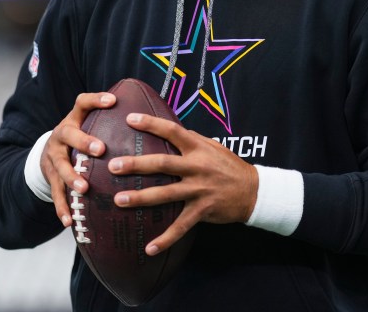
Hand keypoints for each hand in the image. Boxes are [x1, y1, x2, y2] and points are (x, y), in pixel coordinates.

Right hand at [40, 91, 115, 227]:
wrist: (45, 153)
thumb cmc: (80, 138)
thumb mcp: (89, 124)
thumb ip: (112, 122)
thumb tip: (151, 117)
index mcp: (74, 119)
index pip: (83, 102)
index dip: (96, 100)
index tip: (113, 101)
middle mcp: (61, 135)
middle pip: (69, 134)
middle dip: (84, 141)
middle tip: (101, 149)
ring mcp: (53, 156)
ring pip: (60, 166)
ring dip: (71, 177)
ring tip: (84, 188)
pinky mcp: (50, 177)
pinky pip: (55, 193)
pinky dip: (62, 207)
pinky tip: (70, 221)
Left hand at [108, 112, 258, 255]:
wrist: (254, 191)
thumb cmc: (229, 166)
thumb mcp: (213, 146)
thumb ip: (192, 140)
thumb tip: (170, 131)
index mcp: (198, 148)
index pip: (172, 131)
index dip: (151, 124)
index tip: (130, 119)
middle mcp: (197, 167)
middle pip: (162, 164)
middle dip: (136, 165)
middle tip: (114, 166)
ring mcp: (199, 190)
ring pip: (165, 194)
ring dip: (140, 198)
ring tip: (119, 200)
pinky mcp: (202, 210)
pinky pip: (181, 227)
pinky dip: (165, 239)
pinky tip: (149, 248)